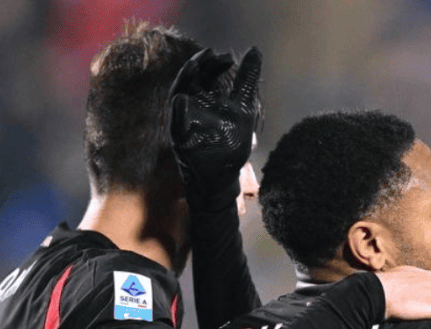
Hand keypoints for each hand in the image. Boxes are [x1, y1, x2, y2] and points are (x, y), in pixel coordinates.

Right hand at [169, 46, 261, 201]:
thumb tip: (255, 50)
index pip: (208, 74)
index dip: (215, 64)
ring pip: (178, 95)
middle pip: (191, 79)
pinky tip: (182, 100)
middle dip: (199, 66)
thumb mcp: (245, 108)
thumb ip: (247, 80)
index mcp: (207, 98)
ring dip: (184, 80)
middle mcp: (193, 106)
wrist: (223, 176)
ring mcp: (184, 121)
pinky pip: (175, 124)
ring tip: (194, 67)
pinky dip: (178, 112)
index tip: (228, 57)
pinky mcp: (180, 139)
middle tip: (210, 55)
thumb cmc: (232, 143)